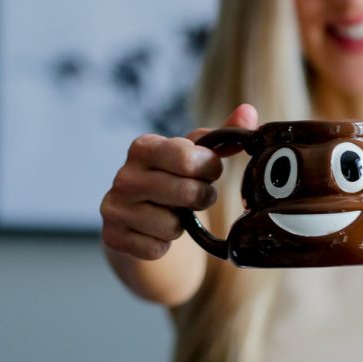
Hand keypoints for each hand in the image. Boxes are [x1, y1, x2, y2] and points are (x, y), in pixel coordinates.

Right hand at [100, 104, 258, 259]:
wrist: (136, 219)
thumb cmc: (172, 180)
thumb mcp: (195, 155)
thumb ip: (224, 136)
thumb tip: (249, 113)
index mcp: (144, 148)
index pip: (187, 157)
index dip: (209, 169)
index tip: (209, 172)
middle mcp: (124, 176)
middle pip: (186, 193)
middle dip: (201, 198)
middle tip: (195, 196)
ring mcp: (114, 207)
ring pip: (172, 226)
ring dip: (180, 225)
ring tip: (172, 214)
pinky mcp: (113, 237)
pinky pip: (156, 248)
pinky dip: (162, 245)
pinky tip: (155, 232)